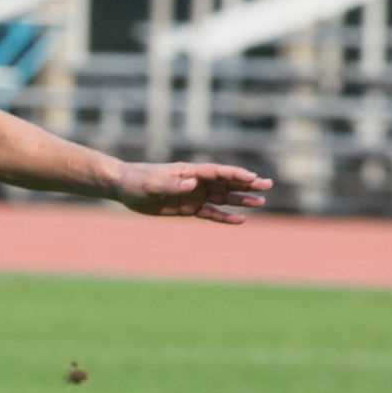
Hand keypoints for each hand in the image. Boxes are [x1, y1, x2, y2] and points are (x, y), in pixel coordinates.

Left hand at [114, 162, 272, 223]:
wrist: (123, 187)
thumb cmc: (136, 181)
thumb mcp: (151, 183)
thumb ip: (171, 184)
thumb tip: (192, 184)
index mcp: (189, 172)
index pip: (217, 172)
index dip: (235, 174)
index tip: (252, 177)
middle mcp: (195, 182)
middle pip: (226, 183)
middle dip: (246, 184)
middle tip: (267, 185)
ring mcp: (193, 195)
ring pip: (222, 198)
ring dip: (241, 200)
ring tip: (261, 202)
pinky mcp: (187, 208)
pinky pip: (209, 213)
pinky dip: (224, 217)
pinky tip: (240, 220)